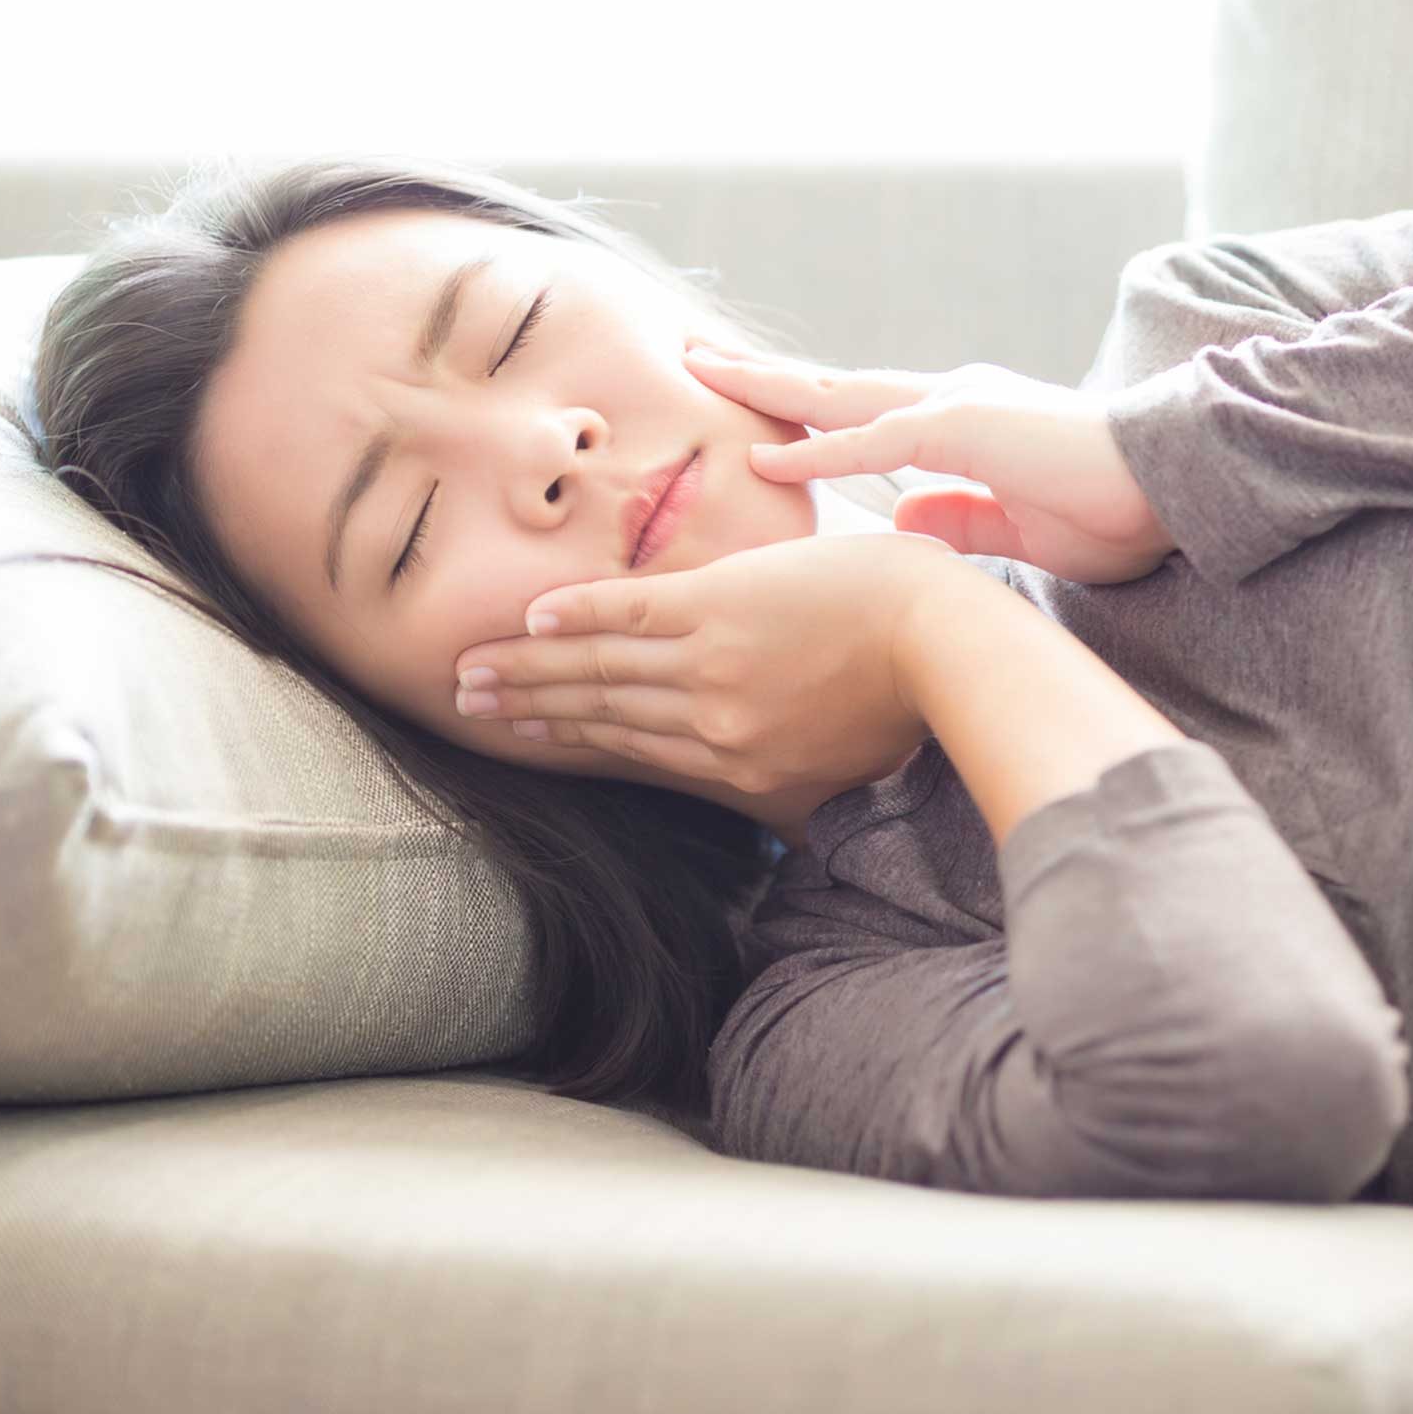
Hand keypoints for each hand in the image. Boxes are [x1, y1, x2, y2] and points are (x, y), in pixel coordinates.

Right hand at [452, 530, 967, 798]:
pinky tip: (531, 619)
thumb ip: (791, 780)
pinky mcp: (718, 607)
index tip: (528, 734)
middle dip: (533, 711)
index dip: (577, 739)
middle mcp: (711, 727)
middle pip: (605, 713)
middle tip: (470, 705)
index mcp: (742, 769)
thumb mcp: (845, 768)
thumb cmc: (910, 701)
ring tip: (474, 673)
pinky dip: (578, 616)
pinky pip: (629, 614)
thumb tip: (770, 806)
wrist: (942, 644)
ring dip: (530, 670)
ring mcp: (709, 666)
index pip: (642, 749)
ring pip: (602, 669)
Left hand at [682, 335, 1176, 584]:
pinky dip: (818, 449)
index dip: (802, 408)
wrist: (1175, 488)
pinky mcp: (967, 429)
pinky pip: (876, 439)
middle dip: (763, 376)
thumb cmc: (1112, 509)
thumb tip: (902, 515)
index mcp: (961, 421)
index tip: (749, 407)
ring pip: (841, 393)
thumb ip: (959, 515)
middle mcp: (948, 399)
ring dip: (769, 388)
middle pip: (834, 385)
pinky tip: (767, 454)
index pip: (863, 412)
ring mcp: (955, 406)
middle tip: (696, 357)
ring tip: (703, 373)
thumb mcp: (1017, 522)